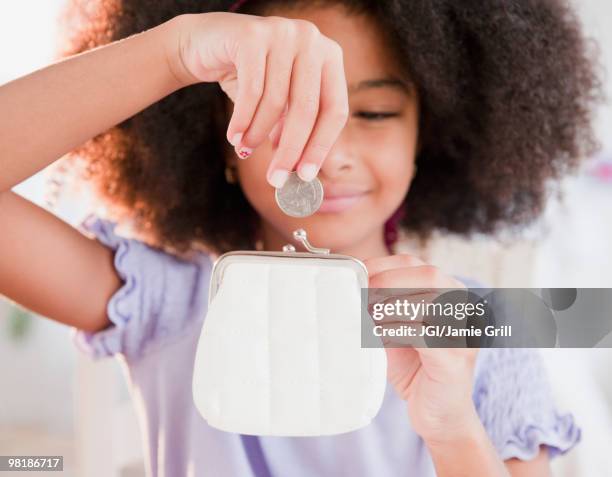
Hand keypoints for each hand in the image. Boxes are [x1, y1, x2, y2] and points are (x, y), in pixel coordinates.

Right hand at [169, 12, 348, 186]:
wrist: (206, 44)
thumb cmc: (250, 78)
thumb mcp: (280, 104)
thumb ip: (294, 129)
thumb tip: (301, 172)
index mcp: (329, 56)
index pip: (335, 109)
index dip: (320, 146)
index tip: (305, 176)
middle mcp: (312, 39)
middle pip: (307, 109)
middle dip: (290, 150)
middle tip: (275, 180)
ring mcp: (283, 32)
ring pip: (276, 102)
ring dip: (258, 135)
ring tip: (245, 150)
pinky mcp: (252, 34)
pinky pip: (251, 91)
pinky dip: (242, 121)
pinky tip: (234, 137)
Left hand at [364, 254, 480, 444]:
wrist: (438, 413)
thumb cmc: (415, 366)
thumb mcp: (395, 326)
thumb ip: (381, 304)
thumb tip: (349, 283)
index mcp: (450, 292)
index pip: (414, 263)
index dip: (380, 266)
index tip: (355, 276)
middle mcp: (464, 308)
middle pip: (428, 275)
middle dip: (386, 283)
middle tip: (360, 297)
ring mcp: (464, 334)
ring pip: (428, 303)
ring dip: (389, 308)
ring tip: (367, 318)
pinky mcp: (455, 361)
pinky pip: (423, 336)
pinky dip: (394, 332)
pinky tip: (377, 338)